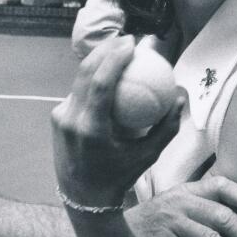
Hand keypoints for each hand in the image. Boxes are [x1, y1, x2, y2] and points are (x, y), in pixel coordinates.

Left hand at [51, 36, 184, 208]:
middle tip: (126, 39)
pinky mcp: (56, 118)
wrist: (84, 197)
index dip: (113, 58)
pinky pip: (77, 92)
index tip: (131, 44)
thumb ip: (167, 127)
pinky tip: (106, 71)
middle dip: (105, 49)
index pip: (100, 83)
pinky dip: (92, 79)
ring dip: (97, 60)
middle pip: (85, 73)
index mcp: (91, 129)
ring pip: (78, 80)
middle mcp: (71, 120)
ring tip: (117, 49)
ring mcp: (60, 118)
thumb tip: (180, 96)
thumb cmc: (121, 175)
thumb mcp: (148, 155)